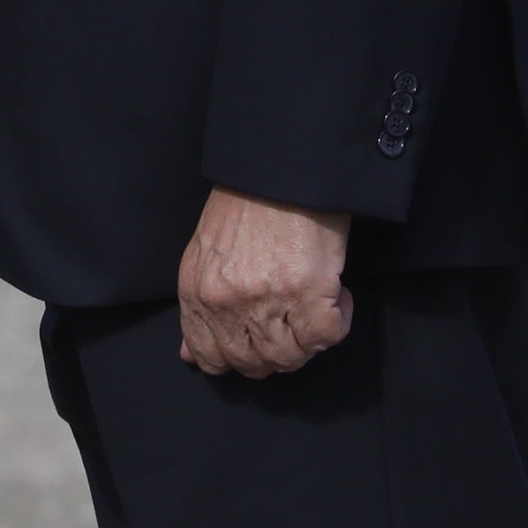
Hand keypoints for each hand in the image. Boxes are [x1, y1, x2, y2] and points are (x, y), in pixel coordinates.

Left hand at [174, 187, 352, 378]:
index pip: (209, 357)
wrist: (281, 163)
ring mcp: (266, 301)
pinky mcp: (307, 292)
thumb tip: (190, 356)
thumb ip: (199, 307)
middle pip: (253, 364)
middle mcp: (226, 303)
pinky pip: (326, 336)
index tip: (257, 339)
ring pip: (290, 358)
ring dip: (308, 338)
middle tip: (291, 319)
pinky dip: (338, 321)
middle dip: (276, 351)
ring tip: (314, 302)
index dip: (237, 357)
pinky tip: (336, 295)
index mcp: (197, 293)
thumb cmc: (246, 200)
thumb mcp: (205, 253)